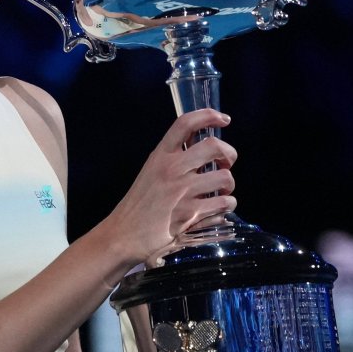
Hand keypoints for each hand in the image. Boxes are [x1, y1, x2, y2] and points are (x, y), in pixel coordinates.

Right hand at [102, 109, 236, 266]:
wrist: (123, 235)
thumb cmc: (138, 205)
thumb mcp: (151, 172)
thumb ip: (173, 160)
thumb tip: (202, 149)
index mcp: (160, 156)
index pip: (185, 123)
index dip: (209, 115)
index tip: (223, 119)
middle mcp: (172, 169)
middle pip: (214, 146)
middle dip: (229, 153)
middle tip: (227, 163)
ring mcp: (183, 191)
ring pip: (225, 178)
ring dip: (229, 187)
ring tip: (221, 193)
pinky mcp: (192, 215)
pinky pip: (224, 204)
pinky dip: (225, 207)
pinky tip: (216, 210)